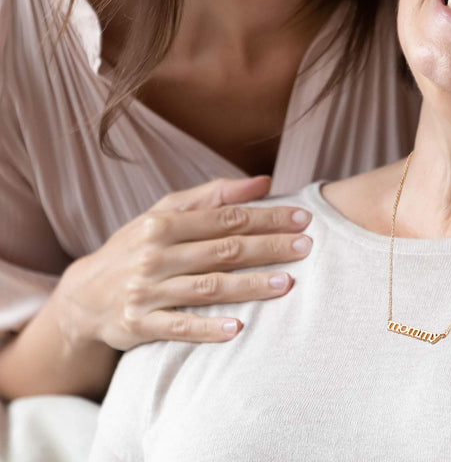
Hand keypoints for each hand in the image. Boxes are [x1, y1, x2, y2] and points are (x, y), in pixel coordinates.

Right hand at [54, 177, 311, 350]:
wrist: (83, 295)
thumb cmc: (137, 246)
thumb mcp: (166, 212)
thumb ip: (214, 195)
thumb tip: (264, 182)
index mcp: (164, 223)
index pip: (226, 218)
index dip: (266, 218)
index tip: (302, 219)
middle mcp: (155, 255)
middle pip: (224, 249)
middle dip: (268, 247)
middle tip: (306, 247)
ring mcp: (146, 291)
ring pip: (208, 286)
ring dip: (249, 285)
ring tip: (286, 283)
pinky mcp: (138, 325)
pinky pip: (178, 327)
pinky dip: (207, 329)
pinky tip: (237, 329)